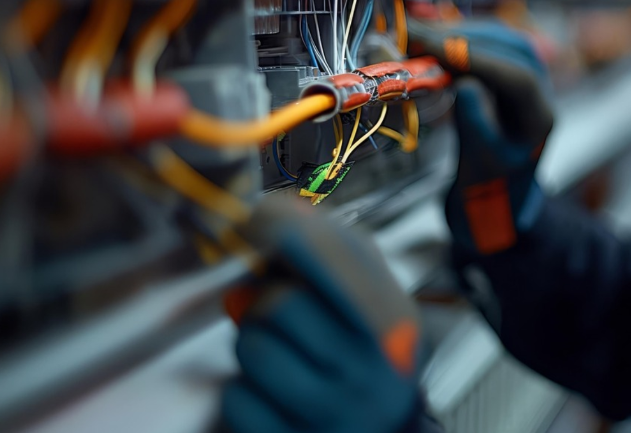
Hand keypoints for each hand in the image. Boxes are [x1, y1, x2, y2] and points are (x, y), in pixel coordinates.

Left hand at [221, 195, 420, 432]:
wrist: (382, 426)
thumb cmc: (364, 350)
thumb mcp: (371, 294)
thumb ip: (328, 251)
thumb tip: (263, 218)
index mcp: (392, 316)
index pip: (337, 256)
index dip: (287, 230)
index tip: (259, 218)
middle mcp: (370, 365)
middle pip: (281, 305)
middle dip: (266, 301)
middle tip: (277, 310)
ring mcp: (333, 410)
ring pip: (254, 350)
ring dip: (253, 344)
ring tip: (279, 351)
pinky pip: (237, 399)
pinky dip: (243, 390)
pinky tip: (271, 391)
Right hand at [410, 20, 552, 254]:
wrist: (498, 184)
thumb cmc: (491, 178)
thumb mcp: (481, 160)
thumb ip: (477, 123)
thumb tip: (466, 83)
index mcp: (540, 116)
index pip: (517, 78)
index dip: (477, 60)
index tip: (438, 50)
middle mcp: (540, 86)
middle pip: (506, 48)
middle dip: (460, 40)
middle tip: (416, 38)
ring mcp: (526, 71)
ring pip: (495, 38)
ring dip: (456, 34)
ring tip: (416, 38)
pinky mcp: (506, 64)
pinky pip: (485, 42)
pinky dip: (457, 37)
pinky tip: (429, 39)